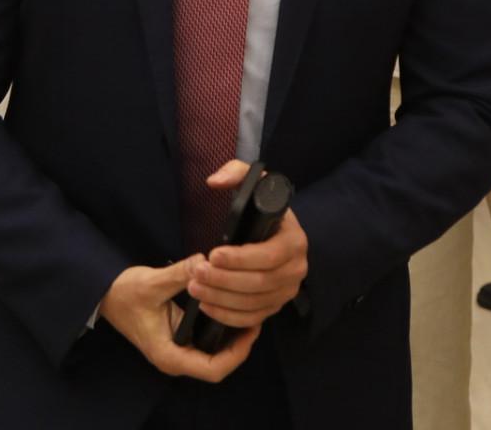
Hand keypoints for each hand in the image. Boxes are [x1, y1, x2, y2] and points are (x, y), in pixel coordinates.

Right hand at [98, 258, 260, 381]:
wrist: (105, 295)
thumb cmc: (124, 294)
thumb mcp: (151, 283)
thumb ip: (179, 274)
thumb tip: (204, 262)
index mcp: (169, 355)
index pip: (213, 369)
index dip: (237, 353)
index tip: (251, 329)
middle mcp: (175, 358)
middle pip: (218, 365)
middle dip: (240, 346)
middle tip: (257, 318)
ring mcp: (177, 351)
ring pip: (215, 356)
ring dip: (233, 340)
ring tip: (250, 314)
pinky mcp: (179, 339)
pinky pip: (207, 344)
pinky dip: (222, 333)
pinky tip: (232, 311)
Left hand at [188, 160, 309, 328]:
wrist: (276, 234)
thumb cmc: (263, 211)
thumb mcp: (255, 184)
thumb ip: (236, 173)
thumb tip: (214, 181)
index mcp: (294, 240)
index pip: (271, 255)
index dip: (241, 258)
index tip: (213, 254)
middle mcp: (296, 269)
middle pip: (260, 283)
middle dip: (225, 280)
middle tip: (197, 273)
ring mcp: (287, 291)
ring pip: (254, 303)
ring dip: (221, 299)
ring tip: (194, 288)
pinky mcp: (275, 306)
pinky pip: (253, 318)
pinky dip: (228, 316)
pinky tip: (206, 306)